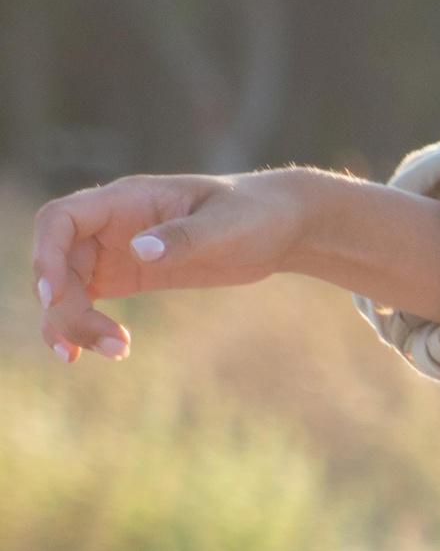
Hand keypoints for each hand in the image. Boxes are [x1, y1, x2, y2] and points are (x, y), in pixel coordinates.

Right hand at [28, 169, 311, 363]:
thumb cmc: (258, 213)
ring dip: (71, 323)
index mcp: (128, 199)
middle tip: (103, 341)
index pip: (60, 219)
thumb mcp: (229, 224)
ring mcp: (116, 251)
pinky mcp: (129, 276)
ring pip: (66, 287)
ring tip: (114, 351)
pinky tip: (101, 350)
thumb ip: (185, 237)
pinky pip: (87, 300)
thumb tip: (139, 251)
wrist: (283, 226)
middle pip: (58, 263)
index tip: (53, 294)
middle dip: (66, 305)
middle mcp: (112, 224)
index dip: (45, 254)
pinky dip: (83, 326)